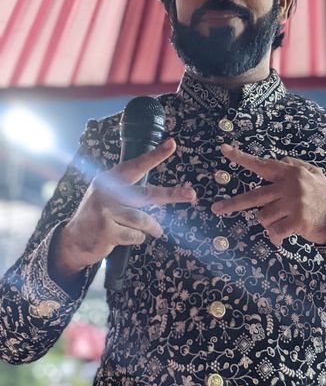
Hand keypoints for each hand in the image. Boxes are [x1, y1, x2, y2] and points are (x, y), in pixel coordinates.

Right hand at [54, 138, 195, 276]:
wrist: (73, 241)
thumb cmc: (98, 218)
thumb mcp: (109, 198)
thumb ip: (130, 195)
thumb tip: (162, 199)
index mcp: (109, 179)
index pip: (136, 165)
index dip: (155, 156)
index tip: (172, 144)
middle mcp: (107, 192)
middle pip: (147, 194)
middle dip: (171, 195)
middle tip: (191, 194)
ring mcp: (106, 211)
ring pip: (143, 220)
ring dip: (152, 228)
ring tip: (154, 231)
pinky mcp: (107, 230)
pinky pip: (136, 235)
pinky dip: (137, 239)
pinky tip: (124, 238)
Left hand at [211, 143, 325, 247]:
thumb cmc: (322, 195)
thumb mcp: (313, 173)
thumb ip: (294, 165)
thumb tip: (279, 160)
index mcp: (289, 172)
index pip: (261, 165)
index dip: (241, 158)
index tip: (223, 150)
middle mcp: (289, 186)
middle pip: (253, 197)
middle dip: (232, 204)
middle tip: (216, 209)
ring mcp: (293, 204)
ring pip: (263, 217)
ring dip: (269, 223)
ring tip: (283, 221)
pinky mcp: (296, 221)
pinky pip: (274, 231)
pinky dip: (275, 236)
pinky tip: (284, 235)